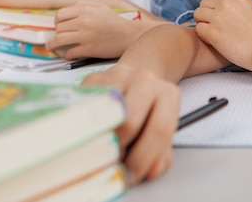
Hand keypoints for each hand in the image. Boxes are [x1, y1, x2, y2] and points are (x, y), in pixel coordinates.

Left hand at [46, 1, 134, 58]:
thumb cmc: (114, 21)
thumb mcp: (100, 6)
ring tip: (51, 46)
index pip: (60, 15)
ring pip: (60, 40)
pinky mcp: (89, 49)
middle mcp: (83, 21)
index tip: (58, 26)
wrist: (128, 35)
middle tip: (57, 37)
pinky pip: (70, 52)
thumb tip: (69, 9)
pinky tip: (70, 53)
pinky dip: (67, 54)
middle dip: (57, 33)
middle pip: (59, 28)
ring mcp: (85, 36)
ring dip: (54, 44)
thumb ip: (84, 5)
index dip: (57, 21)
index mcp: (84, 10)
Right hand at [83, 64, 179, 184]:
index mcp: (167, 94)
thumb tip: (152, 171)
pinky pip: (85, 107)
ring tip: (101, 147)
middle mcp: (144, 80)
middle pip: (129, 122)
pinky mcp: (93, 78)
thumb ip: (161, 154)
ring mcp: (118, 76)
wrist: (135, 79)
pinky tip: (88, 134)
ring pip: (104, 114)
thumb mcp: (161, 129)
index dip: (144, 158)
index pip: (159, 128)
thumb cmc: (148, 110)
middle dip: (119, 149)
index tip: (131, 175)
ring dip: (100, 137)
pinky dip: (84, 126)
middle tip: (113, 160)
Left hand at [193, 0, 251, 70]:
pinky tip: (213, 42)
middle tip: (215, 27)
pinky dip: (203, 36)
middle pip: (204, 3)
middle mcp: (226, 3)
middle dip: (207, 14)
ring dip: (203, 24)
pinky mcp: (213, 32)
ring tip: (213, 34)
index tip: (220, 16)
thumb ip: (238, 8)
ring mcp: (218, 17)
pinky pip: (198, 29)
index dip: (215, 5)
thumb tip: (228, 12)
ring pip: (198, 14)